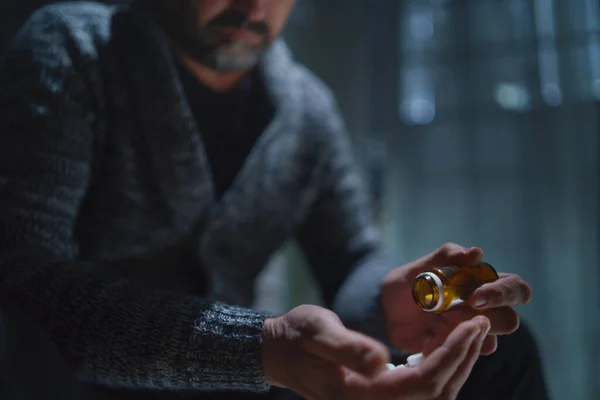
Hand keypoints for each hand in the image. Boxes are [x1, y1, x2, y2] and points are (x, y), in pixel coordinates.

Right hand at [262, 304, 490, 399]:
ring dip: (457, 365)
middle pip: (436, 392)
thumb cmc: (297, 337)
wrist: (280, 352)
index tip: (472, 325)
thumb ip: (349, 348)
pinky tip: (447, 347)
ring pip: (433, 395)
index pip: (422, 381)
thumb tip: (382, 361)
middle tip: (481, 324)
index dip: (452, 354)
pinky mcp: (380, 396)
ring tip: (471, 333)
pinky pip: (421, 390)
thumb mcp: (318, 331)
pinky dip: (442, 369)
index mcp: (360, 394)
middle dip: (463, 358)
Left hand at [381, 243, 531, 356]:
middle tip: (463, 309)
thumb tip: (476, 252)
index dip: (503, 293)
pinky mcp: (456, 348)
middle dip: (491, 315)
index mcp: (480, 284)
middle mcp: (482, 309)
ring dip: (468, 330)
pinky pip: (467, 353)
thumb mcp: (420, 267)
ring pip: (492, 339)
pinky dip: (451, 344)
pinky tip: (430, 335)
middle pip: (510, 319)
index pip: (515, 288)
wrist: (382, 312)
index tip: (475, 295)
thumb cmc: (405, 285)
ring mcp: (469, 331)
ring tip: (439, 320)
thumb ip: (446, 256)